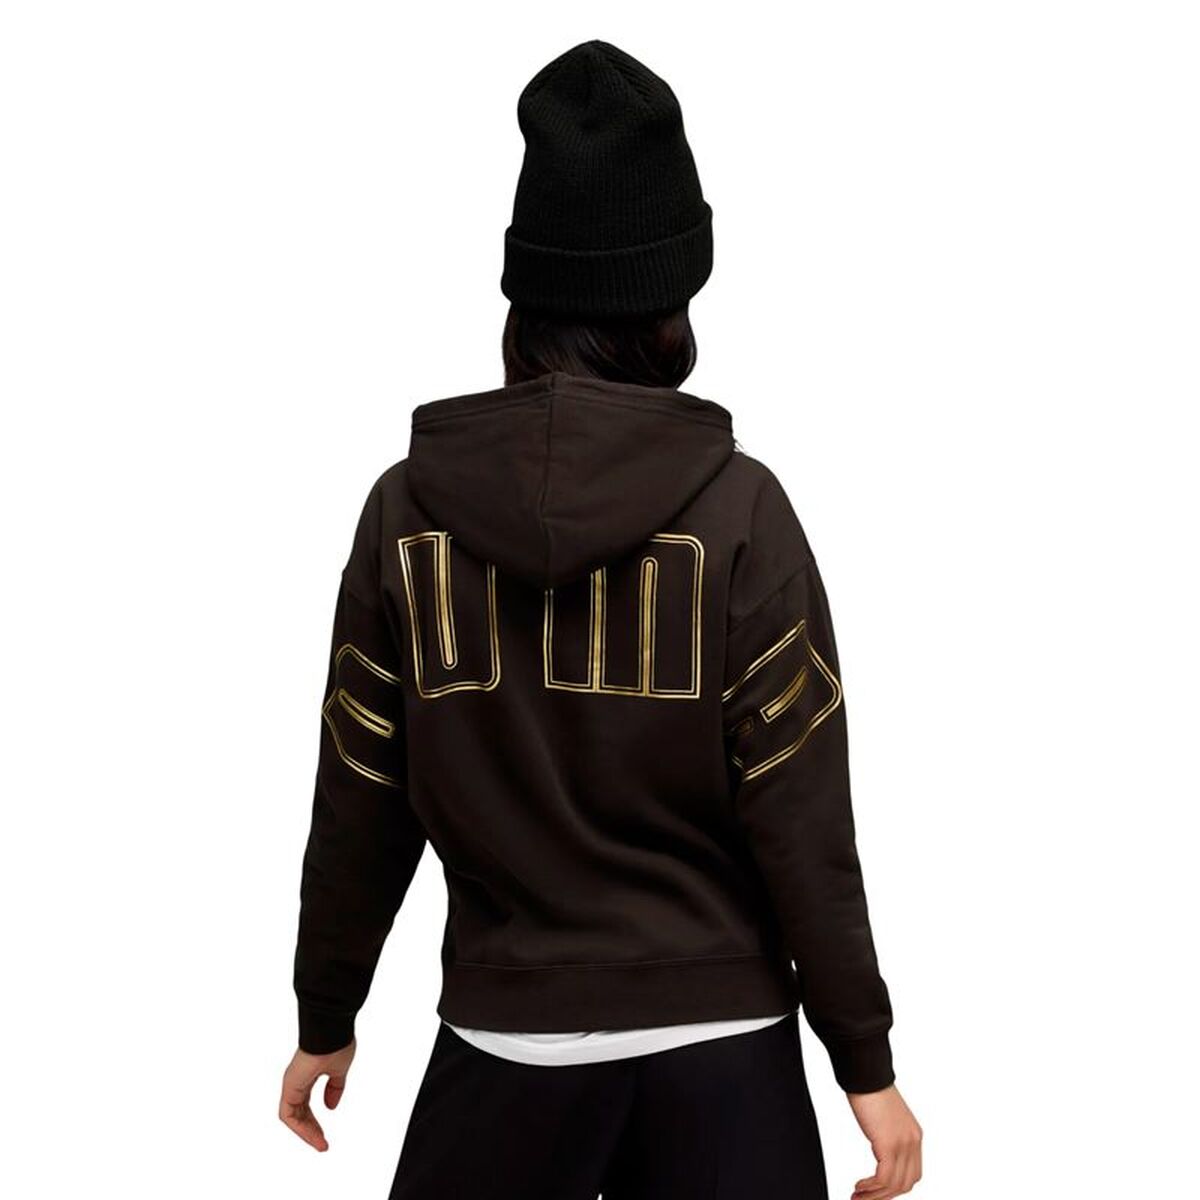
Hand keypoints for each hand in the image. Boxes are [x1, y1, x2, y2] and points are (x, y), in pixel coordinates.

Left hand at [278, 1037, 356, 1150]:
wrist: (329, 1032)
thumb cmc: (336, 1044)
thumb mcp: (340, 1070)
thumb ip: (335, 1088)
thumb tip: (331, 1106)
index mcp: (308, 1075)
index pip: (306, 1104)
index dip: (315, 1120)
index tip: (325, 1134)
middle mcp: (297, 1081)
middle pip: (300, 1112)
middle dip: (311, 1129)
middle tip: (322, 1143)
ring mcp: (291, 1084)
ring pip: (292, 1116)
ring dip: (306, 1132)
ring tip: (320, 1144)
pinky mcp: (289, 1087)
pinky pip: (288, 1115)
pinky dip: (299, 1128)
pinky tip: (312, 1135)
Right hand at [846, 1083, 922, 1198]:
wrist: (865, 1072)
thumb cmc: (869, 1088)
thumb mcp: (884, 1117)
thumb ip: (887, 1133)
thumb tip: (879, 1146)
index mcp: (914, 1135)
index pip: (912, 1174)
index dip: (894, 1187)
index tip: (876, 1191)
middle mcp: (913, 1142)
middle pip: (906, 1184)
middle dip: (884, 1196)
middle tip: (864, 1199)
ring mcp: (903, 1144)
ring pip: (894, 1185)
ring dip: (875, 1196)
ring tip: (857, 1198)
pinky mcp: (889, 1144)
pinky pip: (884, 1178)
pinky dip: (871, 1187)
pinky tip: (859, 1186)